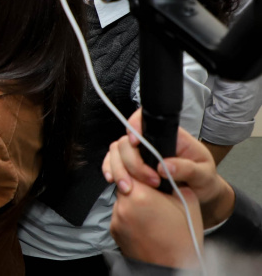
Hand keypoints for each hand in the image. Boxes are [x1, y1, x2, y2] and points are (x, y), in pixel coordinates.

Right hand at [103, 109, 235, 228]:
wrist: (201, 194)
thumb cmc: (204, 180)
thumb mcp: (204, 174)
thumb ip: (187, 169)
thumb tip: (164, 167)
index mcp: (170, 136)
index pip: (146, 119)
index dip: (135, 125)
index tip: (135, 143)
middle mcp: (152, 141)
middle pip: (127, 140)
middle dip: (132, 161)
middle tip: (150, 181)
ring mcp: (139, 153)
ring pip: (117, 151)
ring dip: (119, 169)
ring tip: (129, 188)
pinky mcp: (132, 166)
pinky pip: (113, 162)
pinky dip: (110, 170)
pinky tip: (114, 181)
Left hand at [108, 156, 203, 267]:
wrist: (174, 268)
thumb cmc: (184, 237)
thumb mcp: (187, 201)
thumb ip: (172, 179)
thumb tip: (163, 167)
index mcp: (140, 195)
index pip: (130, 167)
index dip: (141, 168)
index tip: (150, 174)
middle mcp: (123, 206)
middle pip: (123, 182)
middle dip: (136, 184)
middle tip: (152, 194)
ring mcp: (116, 220)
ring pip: (121, 199)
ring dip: (132, 200)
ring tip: (151, 213)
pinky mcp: (113, 231)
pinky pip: (119, 215)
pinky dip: (129, 215)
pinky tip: (145, 223)